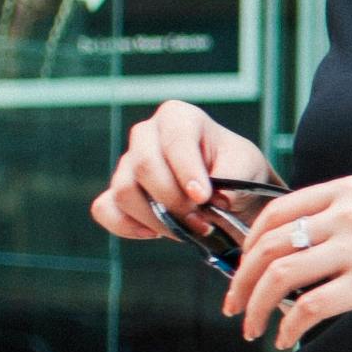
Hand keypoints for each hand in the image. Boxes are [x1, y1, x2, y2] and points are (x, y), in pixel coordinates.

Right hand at [90, 99, 274, 243]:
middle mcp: (146, 135)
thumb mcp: (247, 166)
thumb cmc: (236, 169)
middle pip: (144, 167)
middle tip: (202, 222)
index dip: (187, 171)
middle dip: (174, 201)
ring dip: (157, 219)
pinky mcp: (116, 192)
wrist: (228, 190)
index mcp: (178, 118)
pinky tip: (154, 233)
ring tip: (189, 229)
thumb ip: (234, 178)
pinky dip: (127, 226)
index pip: (174, 140)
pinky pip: (104, 209)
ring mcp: (127, 164)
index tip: (203, 197)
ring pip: (124, 192)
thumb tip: (219, 199)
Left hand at [227, 176, 351, 349]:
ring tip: (250, 328)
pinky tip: (286, 339)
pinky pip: (309, 307)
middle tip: (232, 305)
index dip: (248, 244)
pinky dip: (288, 326)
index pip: (275, 211)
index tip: (240, 269)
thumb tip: (298, 245)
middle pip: (268, 245)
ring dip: (254, 306)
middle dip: (240, 280)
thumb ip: (343, 215)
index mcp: (348, 190)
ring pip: (280, 276)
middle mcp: (347, 213)